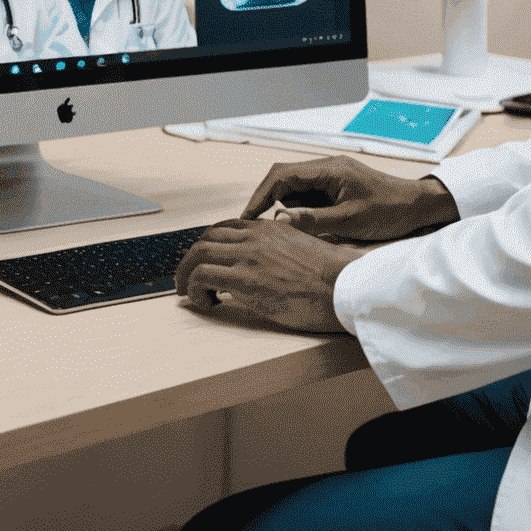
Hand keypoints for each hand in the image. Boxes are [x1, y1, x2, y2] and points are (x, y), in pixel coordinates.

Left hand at [174, 217, 364, 331]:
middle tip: (187, 276)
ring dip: (186, 274)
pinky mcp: (244, 280)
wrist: (344, 286)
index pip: (227, 227)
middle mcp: (255, 237)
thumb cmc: (333, 278)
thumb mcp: (304, 252)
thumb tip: (271, 265)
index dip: (210, 244)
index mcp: (270, 229)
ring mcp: (248, 256)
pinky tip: (205, 302)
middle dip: (191, 258)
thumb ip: (282, 251)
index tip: (206, 259)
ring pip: (198, 254)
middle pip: (206, 238)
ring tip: (188, 291)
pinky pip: (202, 277)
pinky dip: (194, 289)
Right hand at [239, 155, 459, 241]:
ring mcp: (331, 176)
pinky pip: (308, 194)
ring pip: (295, 187)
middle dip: (266, 200)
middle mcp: (327, 168)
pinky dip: (299, 208)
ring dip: (284, 206)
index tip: (247, 216)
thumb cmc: (389, 211)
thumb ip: (314, 221)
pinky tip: (300, 226)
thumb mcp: (351, 221)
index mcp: (329, 170)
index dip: (260, 195)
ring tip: (276, 231)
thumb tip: (279, 221)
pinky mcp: (336, 186)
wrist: (418, 206)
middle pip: (284, 178)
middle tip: (253, 225)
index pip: (282, 176)